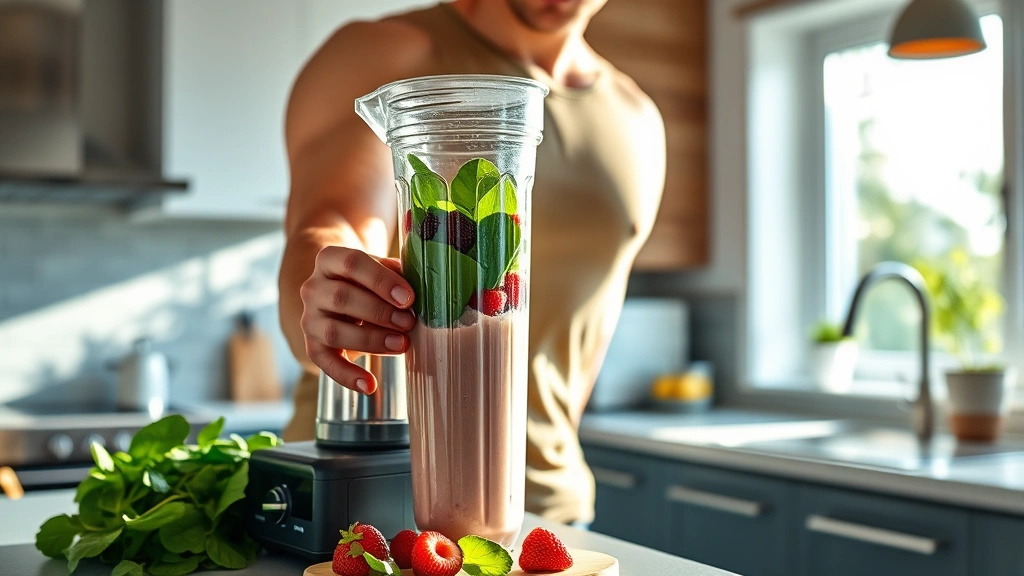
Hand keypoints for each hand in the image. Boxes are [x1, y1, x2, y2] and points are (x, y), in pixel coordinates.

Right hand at [299, 246, 414, 393]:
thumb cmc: (369, 279)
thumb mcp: (381, 268)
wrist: (340, 292)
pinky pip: (325, 362)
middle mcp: (313, 287)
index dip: (381, 280)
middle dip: (379, 312)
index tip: (408, 297)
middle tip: (408, 322)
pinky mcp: (312, 344)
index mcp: (330, 259)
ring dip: (370, 340)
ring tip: (402, 344)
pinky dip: (347, 376)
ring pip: (333, 330)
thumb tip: (423, 289)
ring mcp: (310, 318)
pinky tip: (370, 385)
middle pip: (341, 298)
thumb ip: (397, 275)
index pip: (352, 264)